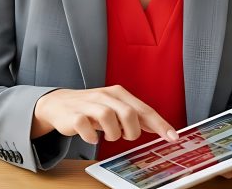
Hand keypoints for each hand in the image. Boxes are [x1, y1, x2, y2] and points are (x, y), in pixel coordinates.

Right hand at [31, 85, 178, 144]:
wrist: (59, 104)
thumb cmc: (91, 108)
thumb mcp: (115, 108)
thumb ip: (135, 116)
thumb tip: (159, 127)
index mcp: (118, 93)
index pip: (144, 109)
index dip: (160, 124)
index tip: (173, 137)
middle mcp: (105, 96)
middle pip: (129, 113)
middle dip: (131, 131)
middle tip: (125, 136)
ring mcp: (88, 104)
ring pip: (108, 118)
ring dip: (112, 134)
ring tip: (108, 136)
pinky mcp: (73, 115)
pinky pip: (85, 126)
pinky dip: (91, 136)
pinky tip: (92, 137)